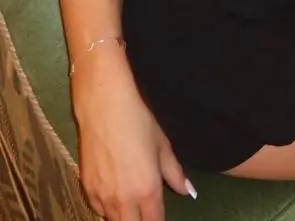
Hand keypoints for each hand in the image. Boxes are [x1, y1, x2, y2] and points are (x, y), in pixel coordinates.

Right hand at [74, 59, 193, 220]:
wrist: (104, 105)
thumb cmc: (139, 120)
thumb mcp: (162, 144)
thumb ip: (175, 172)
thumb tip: (188, 191)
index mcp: (147, 190)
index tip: (160, 217)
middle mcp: (123, 200)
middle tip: (147, 212)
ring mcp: (102, 196)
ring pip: (113, 220)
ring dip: (124, 216)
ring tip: (133, 207)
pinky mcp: (86, 188)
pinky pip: (98, 210)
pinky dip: (107, 208)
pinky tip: (114, 197)